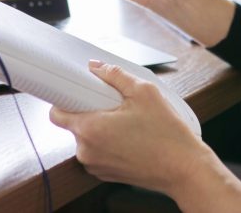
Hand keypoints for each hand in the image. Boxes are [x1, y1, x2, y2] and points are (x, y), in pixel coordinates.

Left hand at [49, 60, 207, 194]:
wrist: (184, 169)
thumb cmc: (166, 133)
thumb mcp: (143, 92)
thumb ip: (114, 75)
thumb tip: (96, 66)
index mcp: (91, 129)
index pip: (56, 114)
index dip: (64, 98)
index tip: (76, 91)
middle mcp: (87, 151)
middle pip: (74, 123)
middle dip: (89, 110)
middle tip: (114, 104)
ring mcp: (96, 165)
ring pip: (86, 137)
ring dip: (100, 126)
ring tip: (127, 121)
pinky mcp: (106, 174)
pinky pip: (98, 151)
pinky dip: (108, 141)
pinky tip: (130, 136)